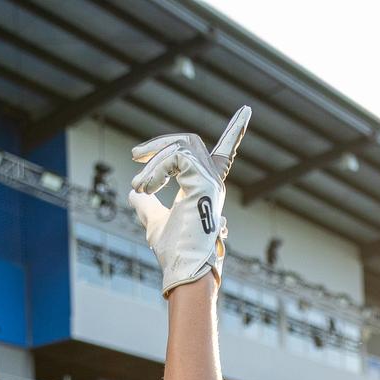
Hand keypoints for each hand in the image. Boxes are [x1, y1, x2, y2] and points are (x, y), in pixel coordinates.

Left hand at [126, 106, 250, 294]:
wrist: (183, 269)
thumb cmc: (174, 252)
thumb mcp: (154, 222)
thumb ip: (146, 205)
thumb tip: (134, 194)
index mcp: (205, 186)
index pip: (224, 152)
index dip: (235, 131)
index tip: (245, 110)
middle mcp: (213, 181)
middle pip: (188, 142)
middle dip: (161, 143)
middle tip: (135, 154)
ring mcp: (211, 180)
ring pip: (180, 147)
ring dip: (154, 162)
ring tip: (139, 186)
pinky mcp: (204, 182)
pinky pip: (176, 157)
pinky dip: (156, 169)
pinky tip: (145, 187)